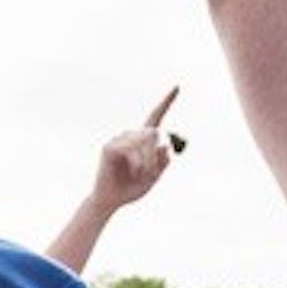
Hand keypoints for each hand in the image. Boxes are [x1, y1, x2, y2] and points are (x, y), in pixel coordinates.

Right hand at [89, 87, 179, 211]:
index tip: (177, 86)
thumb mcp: (153, 178)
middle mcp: (130, 135)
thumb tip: (166, 145)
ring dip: (148, 161)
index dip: (166, 102)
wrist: (109, 200)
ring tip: (142, 175)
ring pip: (143, 141)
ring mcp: (118, 139)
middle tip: (153, 172)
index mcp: (142, 141)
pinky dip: (138, 163)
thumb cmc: (130, 189)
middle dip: (156, 154)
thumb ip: (162, 163)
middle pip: (153, 132)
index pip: (155, 117)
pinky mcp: (109, 147)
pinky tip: (133, 172)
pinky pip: (130, 149)